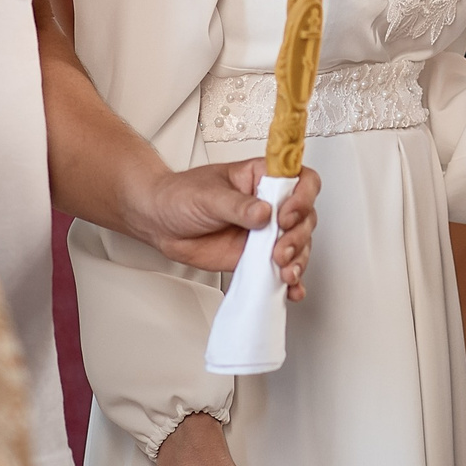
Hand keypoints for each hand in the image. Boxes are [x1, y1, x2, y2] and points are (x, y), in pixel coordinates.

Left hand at [124, 160, 319, 296]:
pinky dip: (290, 281)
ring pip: (299, 244)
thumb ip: (237, 205)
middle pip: (305, 217)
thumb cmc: (182, 196)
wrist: (161, 222)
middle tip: (279, 250)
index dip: (302, 197)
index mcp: (262, 177)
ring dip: (298, 259)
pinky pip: (282, 268)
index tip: (285, 215)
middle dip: (298, 236)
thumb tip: (263, 213)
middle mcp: (270, 204)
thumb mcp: (208, 196)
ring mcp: (266, 232)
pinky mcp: (257, 256)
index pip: (300, 179)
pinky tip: (291, 288)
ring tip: (282, 270)